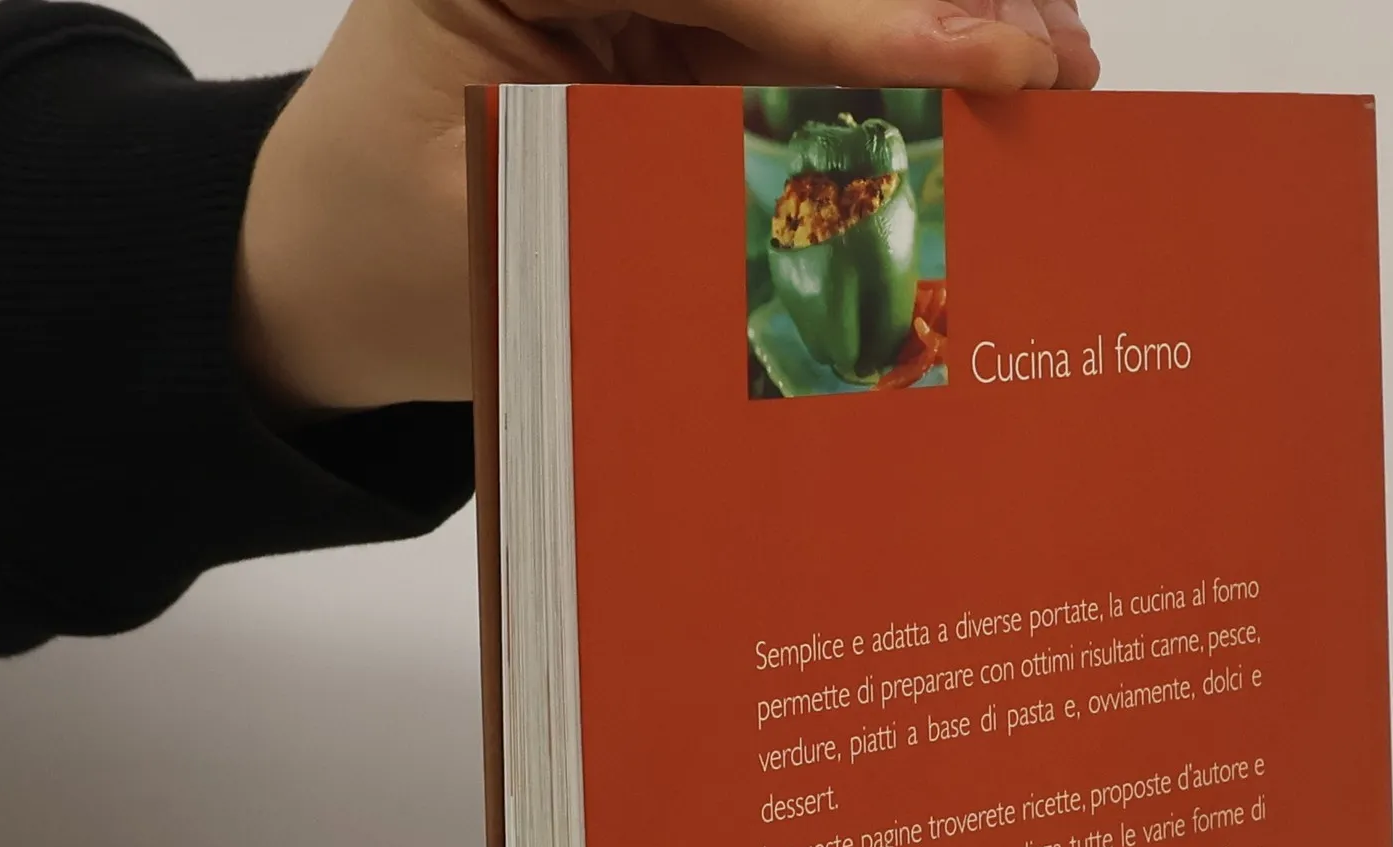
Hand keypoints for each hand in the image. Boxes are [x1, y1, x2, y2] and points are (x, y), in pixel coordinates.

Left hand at [236, 1, 1099, 412]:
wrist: (336, 274)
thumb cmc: (384, 245)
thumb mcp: (501, 224)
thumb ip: (652, 189)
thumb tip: (839, 192)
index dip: (868, 20)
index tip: (988, 51)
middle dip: (935, 15)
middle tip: (1056, 57)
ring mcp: (656, 11)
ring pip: (818, 22)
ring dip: (940, 42)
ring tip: (1055, 75)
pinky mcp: (686, 59)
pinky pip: (803, 73)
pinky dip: (895, 91)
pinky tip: (985, 99)